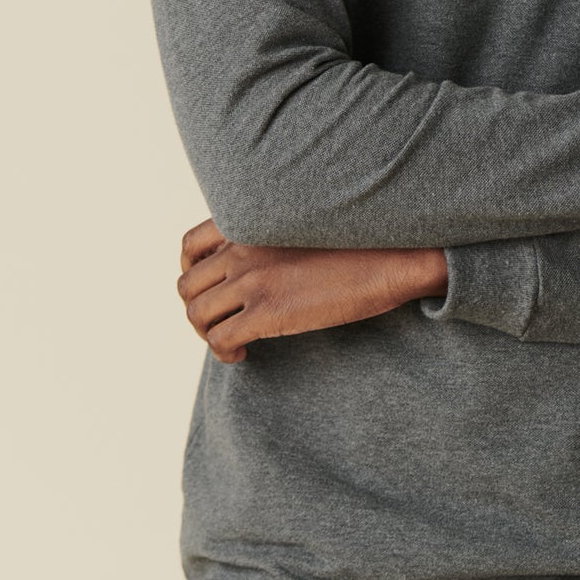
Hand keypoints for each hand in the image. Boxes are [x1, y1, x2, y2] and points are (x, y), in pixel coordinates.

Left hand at [176, 219, 448, 362]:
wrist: (392, 257)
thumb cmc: (360, 244)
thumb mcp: (302, 224)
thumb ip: (270, 237)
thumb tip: (259, 265)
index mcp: (249, 223)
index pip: (189, 247)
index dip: (190, 274)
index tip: (210, 291)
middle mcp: (242, 248)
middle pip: (188, 287)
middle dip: (200, 311)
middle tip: (223, 325)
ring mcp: (252, 280)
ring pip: (197, 315)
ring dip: (208, 335)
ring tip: (232, 343)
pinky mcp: (267, 312)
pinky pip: (219, 340)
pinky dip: (223, 353)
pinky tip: (244, 355)